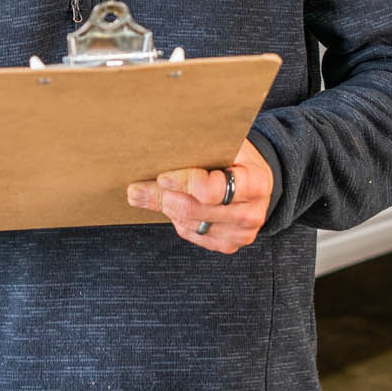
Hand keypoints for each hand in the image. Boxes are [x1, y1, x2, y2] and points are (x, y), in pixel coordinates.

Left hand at [126, 139, 273, 253]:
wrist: (255, 179)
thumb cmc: (236, 156)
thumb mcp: (222, 146)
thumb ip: (194, 151)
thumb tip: (154, 160)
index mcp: (255, 182)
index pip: (211, 190)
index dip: (183, 183)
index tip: (161, 177)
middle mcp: (252, 212)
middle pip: (195, 209)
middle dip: (163, 197)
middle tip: (136, 189)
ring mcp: (241, 233)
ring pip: (190, 224)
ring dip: (165, 208)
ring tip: (145, 194)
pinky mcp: (229, 244)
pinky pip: (194, 235)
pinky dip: (178, 221)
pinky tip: (170, 206)